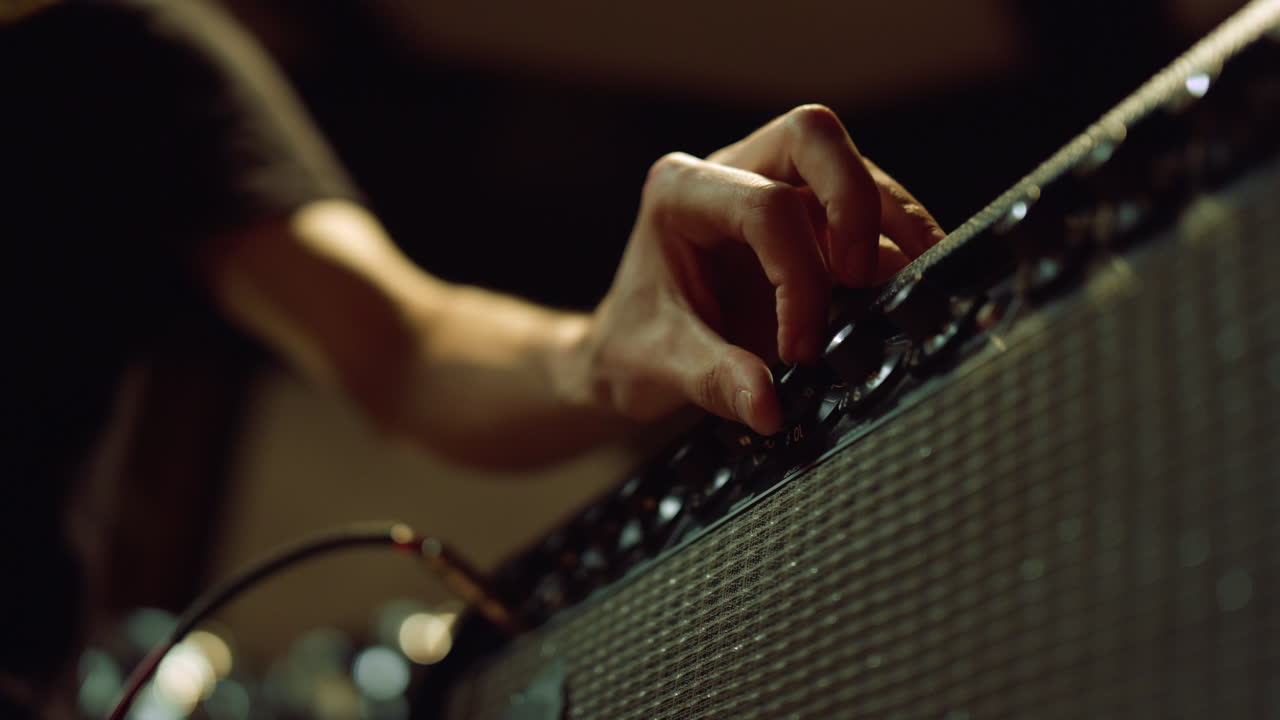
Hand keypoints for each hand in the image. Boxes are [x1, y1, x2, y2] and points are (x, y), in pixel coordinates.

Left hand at [569, 105, 944, 434]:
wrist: (630, 349)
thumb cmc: (635, 345)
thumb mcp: (659, 366)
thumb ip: (715, 380)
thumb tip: (768, 406)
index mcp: (680, 193)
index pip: (763, 207)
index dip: (798, 277)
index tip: (800, 350)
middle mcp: (729, 171)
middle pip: (812, 136)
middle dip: (855, 201)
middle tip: (864, 277)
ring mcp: (773, 185)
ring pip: (852, 165)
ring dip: (891, 223)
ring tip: (911, 285)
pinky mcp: (808, 216)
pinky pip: (866, 210)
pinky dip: (896, 245)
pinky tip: (906, 289)